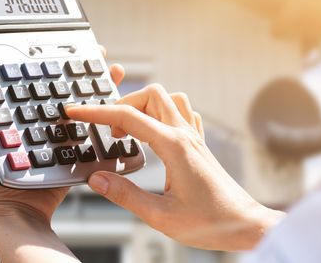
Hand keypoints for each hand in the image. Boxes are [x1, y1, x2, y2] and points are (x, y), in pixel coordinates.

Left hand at [0, 46, 124, 261]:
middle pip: (63, 91)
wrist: (17, 219)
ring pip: (81, 111)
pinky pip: (90, 138)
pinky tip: (118, 115)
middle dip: (84, 74)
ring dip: (100, 95)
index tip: (69, 46)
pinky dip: (105, 125)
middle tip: (102, 57)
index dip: (50, 60)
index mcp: (13, 114)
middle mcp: (36, 123)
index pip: (33, 78)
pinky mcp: (72, 157)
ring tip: (115, 79)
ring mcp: (56, 139)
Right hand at [67, 84, 285, 250]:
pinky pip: (182, 113)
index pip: (127, 117)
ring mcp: (195, 138)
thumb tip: (96, 178)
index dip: (96, 112)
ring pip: (168, 98)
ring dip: (144, 106)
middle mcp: (185, 135)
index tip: (75, 111)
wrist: (245, 225)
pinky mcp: (199, 146)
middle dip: (122, 104)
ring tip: (128, 130)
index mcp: (173, 147)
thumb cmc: (210, 222)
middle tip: (107, 130)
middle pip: (150, 95)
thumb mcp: (160, 216)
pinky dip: (162, 114)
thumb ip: (125, 195)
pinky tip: (153, 133)